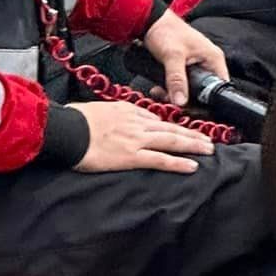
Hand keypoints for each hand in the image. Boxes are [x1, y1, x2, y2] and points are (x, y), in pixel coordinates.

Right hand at [70, 101, 213, 173]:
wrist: (66, 129)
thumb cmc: (75, 120)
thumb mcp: (97, 109)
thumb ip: (113, 114)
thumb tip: (120, 118)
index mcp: (127, 111)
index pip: (154, 118)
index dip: (171, 125)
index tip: (181, 130)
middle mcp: (136, 123)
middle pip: (170, 128)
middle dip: (191, 134)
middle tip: (208, 139)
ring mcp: (136, 139)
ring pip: (171, 141)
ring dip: (193, 145)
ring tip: (208, 150)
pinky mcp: (132, 156)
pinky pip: (160, 159)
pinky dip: (178, 163)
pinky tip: (192, 166)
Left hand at [140, 11, 229, 107]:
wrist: (149, 21)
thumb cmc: (165, 31)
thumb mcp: (172, 56)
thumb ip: (176, 79)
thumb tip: (181, 102)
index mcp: (213, 60)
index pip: (219, 88)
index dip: (207, 102)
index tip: (190, 108)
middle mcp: (208, 64)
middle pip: (203, 92)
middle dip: (186, 99)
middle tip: (170, 101)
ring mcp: (196, 67)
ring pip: (190, 90)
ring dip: (175, 95)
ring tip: (160, 94)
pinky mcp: (183, 69)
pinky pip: (181, 85)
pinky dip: (170, 89)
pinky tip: (158, 90)